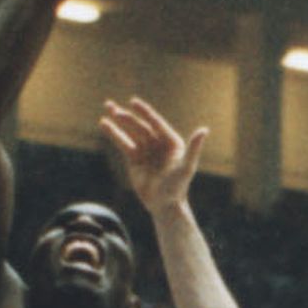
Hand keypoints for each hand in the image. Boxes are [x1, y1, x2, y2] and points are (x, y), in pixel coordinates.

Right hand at [98, 97, 207, 216]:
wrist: (163, 205)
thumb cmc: (177, 187)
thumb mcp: (186, 167)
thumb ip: (194, 148)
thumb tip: (203, 130)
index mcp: (171, 142)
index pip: (156, 123)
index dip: (145, 112)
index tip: (133, 102)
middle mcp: (158, 143)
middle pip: (141, 126)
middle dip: (127, 117)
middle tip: (114, 109)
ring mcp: (145, 150)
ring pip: (130, 132)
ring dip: (119, 121)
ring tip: (108, 108)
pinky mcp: (134, 159)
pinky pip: (123, 143)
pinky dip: (114, 134)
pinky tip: (105, 124)